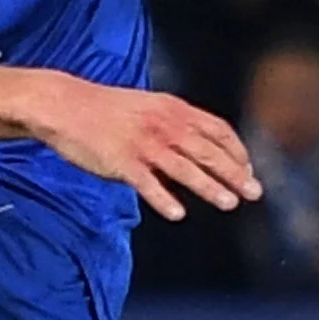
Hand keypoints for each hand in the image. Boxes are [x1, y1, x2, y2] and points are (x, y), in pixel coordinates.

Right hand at [32, 78, 258, 219]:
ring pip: (184, 168)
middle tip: (254, 193)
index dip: (237, 151)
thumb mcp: (147, 106)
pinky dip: (162, 199)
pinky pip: (147, 184)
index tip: (247, 169)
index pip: (217, 130)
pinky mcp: (120, 161)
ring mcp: (143, 144)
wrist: (63, 105)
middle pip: (208, 151)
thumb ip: (173, 122)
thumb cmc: (104, 109)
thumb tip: (197, 145)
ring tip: (229, 204)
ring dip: (209, 187)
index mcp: (173, 109)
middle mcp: (164, 125)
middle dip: (235, 173)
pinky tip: (177, 214)